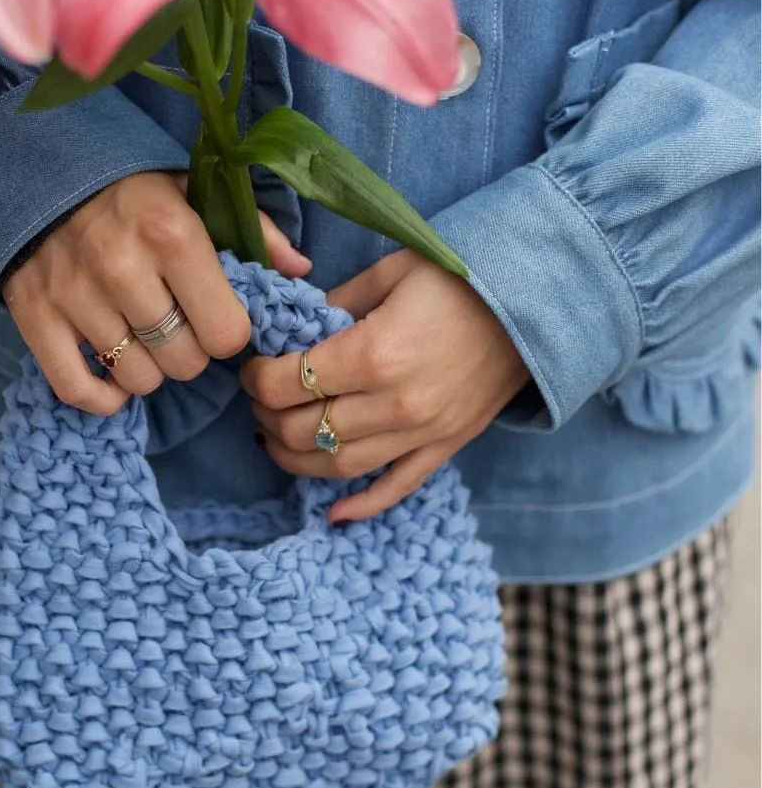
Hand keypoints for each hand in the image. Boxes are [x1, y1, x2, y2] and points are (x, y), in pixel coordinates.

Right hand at [3, 171, 310, 413]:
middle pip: (185, 363)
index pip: (227, 333)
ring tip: (144, 340)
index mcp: (173, 233)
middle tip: (178, 328)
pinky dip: (102, 396)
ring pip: (137, 379)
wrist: (39, 171)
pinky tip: (114, 377)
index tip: (215, 316)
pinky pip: (76, 389)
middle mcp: (122, 266)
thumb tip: (300, 271)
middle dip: (190, 353)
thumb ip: (255, 231)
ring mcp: (73, 294)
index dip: (228, 332)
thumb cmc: (133, 191)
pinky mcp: (33, 315)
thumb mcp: (197, 193)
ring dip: (149, 370)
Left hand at [240, 248, 530, 523]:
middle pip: (304, 430)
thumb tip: (292, 329)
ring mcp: (422, 433)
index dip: (257, 377)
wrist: (535, 303)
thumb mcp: (390, 273)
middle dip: (268, 416)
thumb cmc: (459, 278)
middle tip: (261, 398)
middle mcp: (395, 404)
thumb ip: (335, 304)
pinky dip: (361, 506)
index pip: (288, 383)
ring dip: (294, 459)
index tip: (253, 366)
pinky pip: (396, 488)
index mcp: (375, 354)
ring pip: (337, 467)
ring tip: (276, 438)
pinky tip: (333, 514)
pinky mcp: (445, 448)